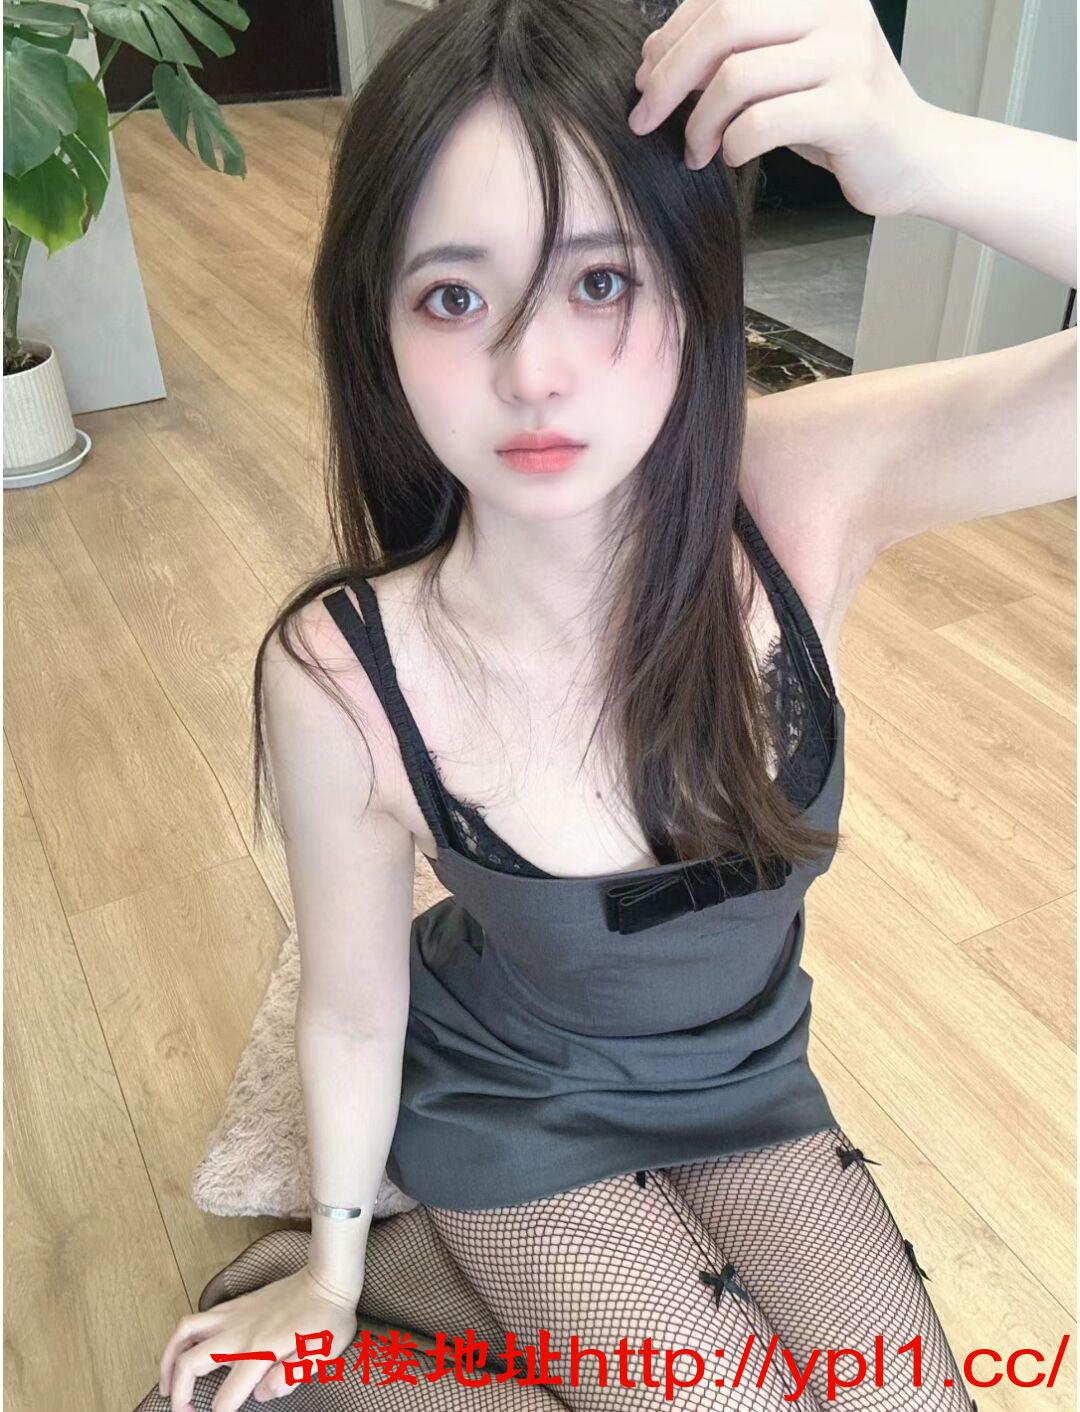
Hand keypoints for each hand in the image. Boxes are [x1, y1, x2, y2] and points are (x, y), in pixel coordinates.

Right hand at [158, 1265, 359, 1411]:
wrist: (327, 1278)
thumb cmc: (328, 1319)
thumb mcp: (321, 1355)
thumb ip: (289, 1377)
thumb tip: (261, 1395)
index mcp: (262, 1351)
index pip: (228, 1396)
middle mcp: (240, 1333)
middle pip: (190, 1362)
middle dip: (179, 1392)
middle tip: (183, 1411)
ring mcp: (234, 1315)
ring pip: (185, 1333)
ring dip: (168, 1359)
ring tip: (166, 1384)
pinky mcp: (235, 1304)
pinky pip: (198, 1318)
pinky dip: (183, 1337)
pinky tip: (186, 1351)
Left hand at [628, 0, 939, 217]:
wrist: (911, 156)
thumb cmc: (835, 115)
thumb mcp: (781, 70)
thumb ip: (732, 54)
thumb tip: (654, 61)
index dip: (670, 36)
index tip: (645, 79)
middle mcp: (835, 9)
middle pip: (724, 22)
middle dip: (669, 76)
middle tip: (645, 118)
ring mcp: (848, 56)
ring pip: (737, 76)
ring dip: (699, 122)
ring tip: (696, 151)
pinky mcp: (853, 109)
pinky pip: (764, 122)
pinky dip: (733, 145)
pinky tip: (731, 157)